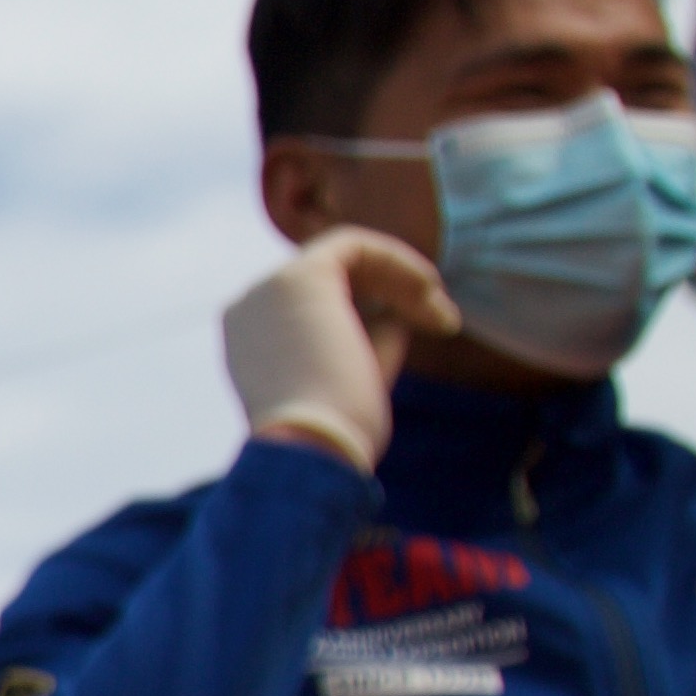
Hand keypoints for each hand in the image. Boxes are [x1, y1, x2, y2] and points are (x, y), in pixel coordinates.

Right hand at [222, 230, 457, 471]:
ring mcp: (268, 288)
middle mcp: (251, 307)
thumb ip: (370, 338)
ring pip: (348, 258)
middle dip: (395, 291)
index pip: (320, 304)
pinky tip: (430, 289)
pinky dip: (399, 262)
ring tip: (442, 316)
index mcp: (252, 339)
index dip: (377, 308)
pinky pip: (357, 246)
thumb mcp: (356, 379)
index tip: (425, 330)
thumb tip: (398, 312)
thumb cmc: (334, 433)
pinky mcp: (299, 276)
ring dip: (403, 280)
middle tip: (444, 321)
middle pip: (335, 277)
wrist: (311, 449)